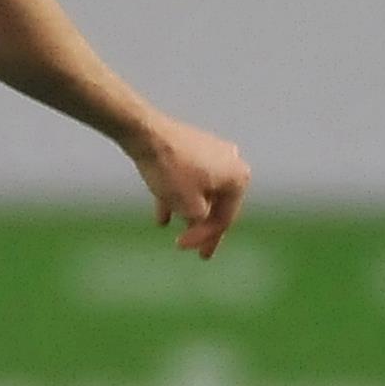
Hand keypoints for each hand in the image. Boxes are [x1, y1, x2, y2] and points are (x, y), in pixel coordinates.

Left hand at [134, 115, 249, 257]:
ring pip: (200, 191)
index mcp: (238, 177)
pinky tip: (163, 216)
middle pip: (216, 204)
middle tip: (197, 251)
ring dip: (188, 212)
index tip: (184, 248)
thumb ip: (201, 221)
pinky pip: (187, 178)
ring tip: (177, 231)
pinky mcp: (191, 146)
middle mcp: (232, 161)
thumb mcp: (190, 207)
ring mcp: (212, 151)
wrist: (147, 134)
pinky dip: (177, 195)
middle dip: (202, 227)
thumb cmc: (172, 171)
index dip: (205, 238)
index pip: (224, 218)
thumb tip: (198, 220)